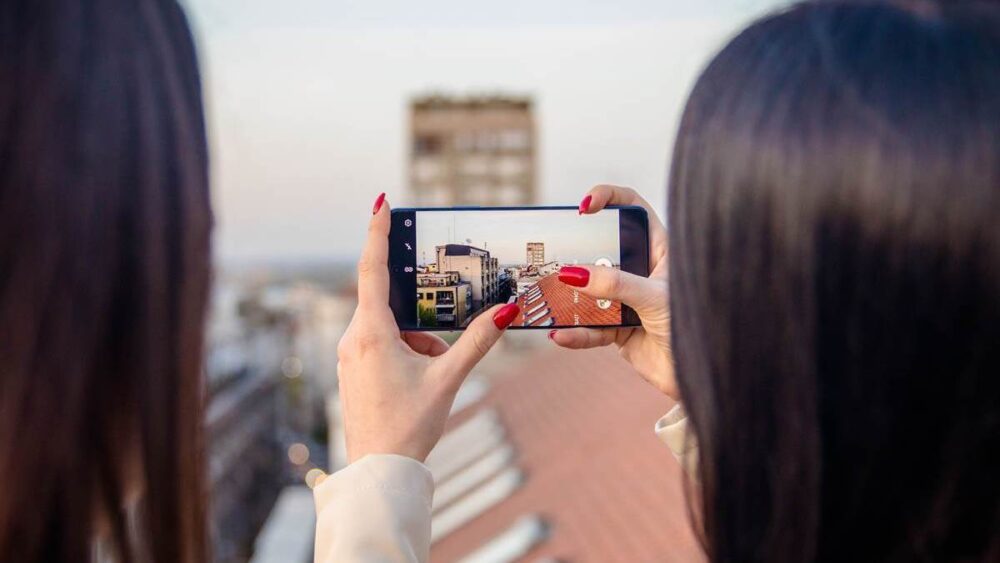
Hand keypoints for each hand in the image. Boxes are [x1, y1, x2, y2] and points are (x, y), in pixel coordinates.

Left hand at [336, 194, 519, 462]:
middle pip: (389, 304)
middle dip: (422, 316)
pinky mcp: (352, 370)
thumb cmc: (407, 427)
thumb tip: (506, 313)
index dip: (377, 232)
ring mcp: (349, 355)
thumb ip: (477, 342)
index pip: (372, 269)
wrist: (378, 472)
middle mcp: (352, 338)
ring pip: (388, 327)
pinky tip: (422, 380)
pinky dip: (406, 352)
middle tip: (440, 336)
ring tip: (436, 371)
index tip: (381, 202)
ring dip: (417, 340)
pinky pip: (380, 345)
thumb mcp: (448, 380)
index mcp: (371, 333)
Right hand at [550, 185, 675, 398]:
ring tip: (548, 300)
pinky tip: (561, 336)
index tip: (584, 206)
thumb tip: (573, 273)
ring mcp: (627, 298)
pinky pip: (589, 326)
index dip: (608, 198)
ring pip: (589, 290)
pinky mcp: (616, 328)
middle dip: (576, 250)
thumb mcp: (654, 298)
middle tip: (554, 253)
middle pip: (601, 248)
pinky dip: (575, 333)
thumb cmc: (695, 326)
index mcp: (660, 249)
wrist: (701, 376)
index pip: (632, 208)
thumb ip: (615, 284)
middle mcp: (641, 269)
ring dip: (568, 297)